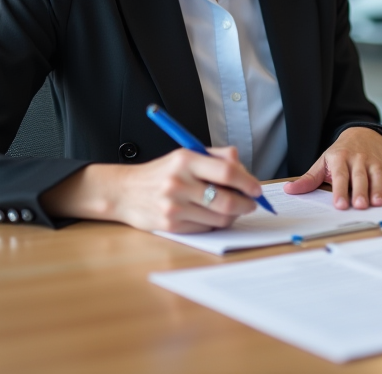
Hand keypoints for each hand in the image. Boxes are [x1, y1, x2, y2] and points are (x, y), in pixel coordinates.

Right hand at [40, 146, 262, 232]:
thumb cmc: (161, 172)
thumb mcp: (185, 154)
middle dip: (246, 203)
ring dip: (233, 215)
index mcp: (185, 160)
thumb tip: (243, 168)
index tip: (256, 188)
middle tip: (251, 203)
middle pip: (227, 199)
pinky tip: (212, 214)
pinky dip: (215, 222)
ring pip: (220, 217)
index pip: (227, 172)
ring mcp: (174, 206)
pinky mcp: (172, 225)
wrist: (125, 192)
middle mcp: (179, 183)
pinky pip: (206, 227)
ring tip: (233, 208)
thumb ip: (216, 157)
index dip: (247, 182)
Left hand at [283, 127, 381, 208]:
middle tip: (360, 206)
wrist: (362, 133)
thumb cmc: (340, 153)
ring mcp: (373, 161)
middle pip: (359, 177)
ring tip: (377, 203)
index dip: (340, 190)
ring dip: (378, 189)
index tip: (339, 205)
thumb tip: (289, 190)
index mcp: (339, 159)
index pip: (340, 176)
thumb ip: (308, 179)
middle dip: (360, 191)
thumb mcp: (322, 162)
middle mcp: (357, 159)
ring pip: (377, 175)